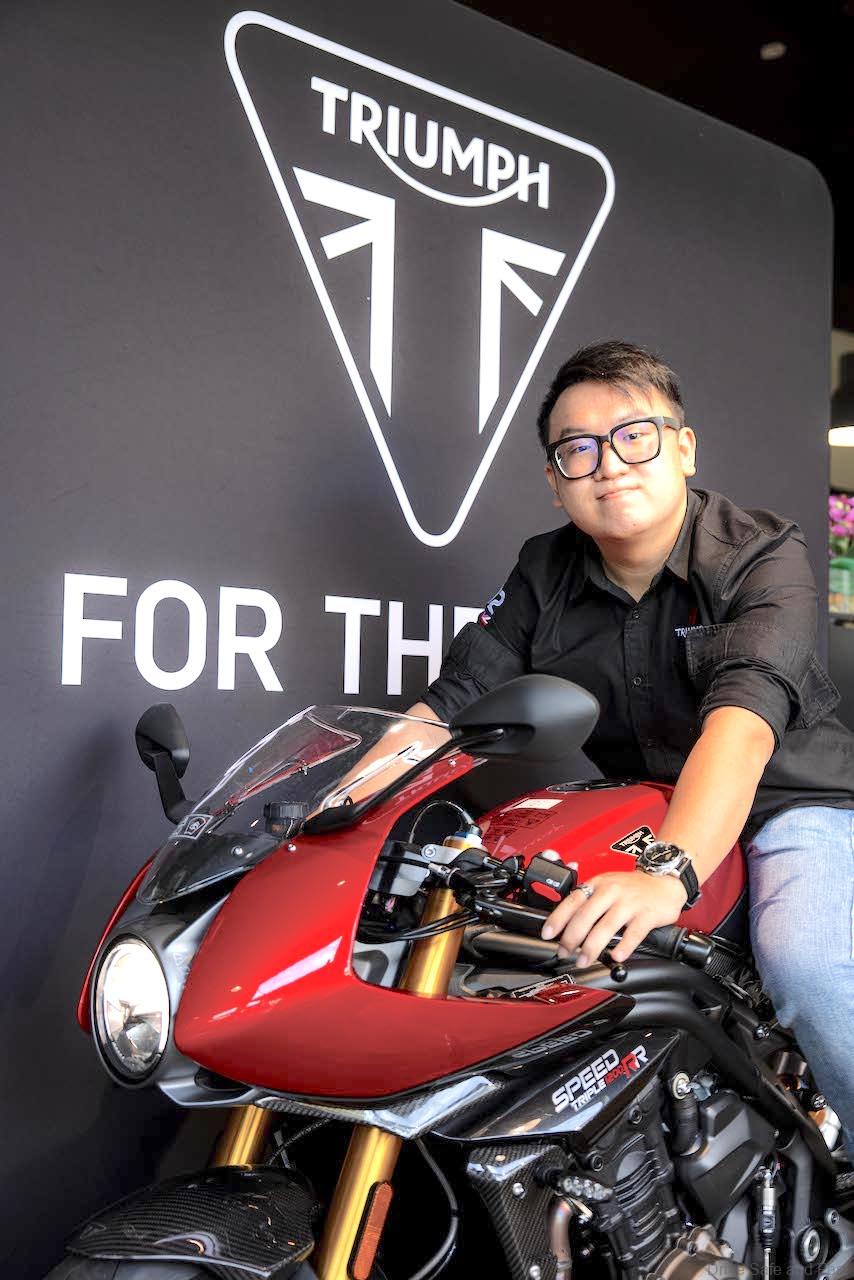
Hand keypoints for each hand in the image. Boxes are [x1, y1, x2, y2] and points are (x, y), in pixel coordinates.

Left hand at [541, 871, 686, 965]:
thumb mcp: (606, 885)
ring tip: (584, 960)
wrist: (664, 881)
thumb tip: (566, 925)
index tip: (548, 934)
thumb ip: (589, 901)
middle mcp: (611, 891)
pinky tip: (616, 956)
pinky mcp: (647, 914)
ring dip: (592, 947)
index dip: (558, 919)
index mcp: (598, 884)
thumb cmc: (632, 887)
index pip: (573, 901)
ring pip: (606, 926)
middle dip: (571, 938)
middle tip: (565, 953)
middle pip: (586, 916)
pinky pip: (633, 933)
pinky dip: (624, 946)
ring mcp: (629, 903)